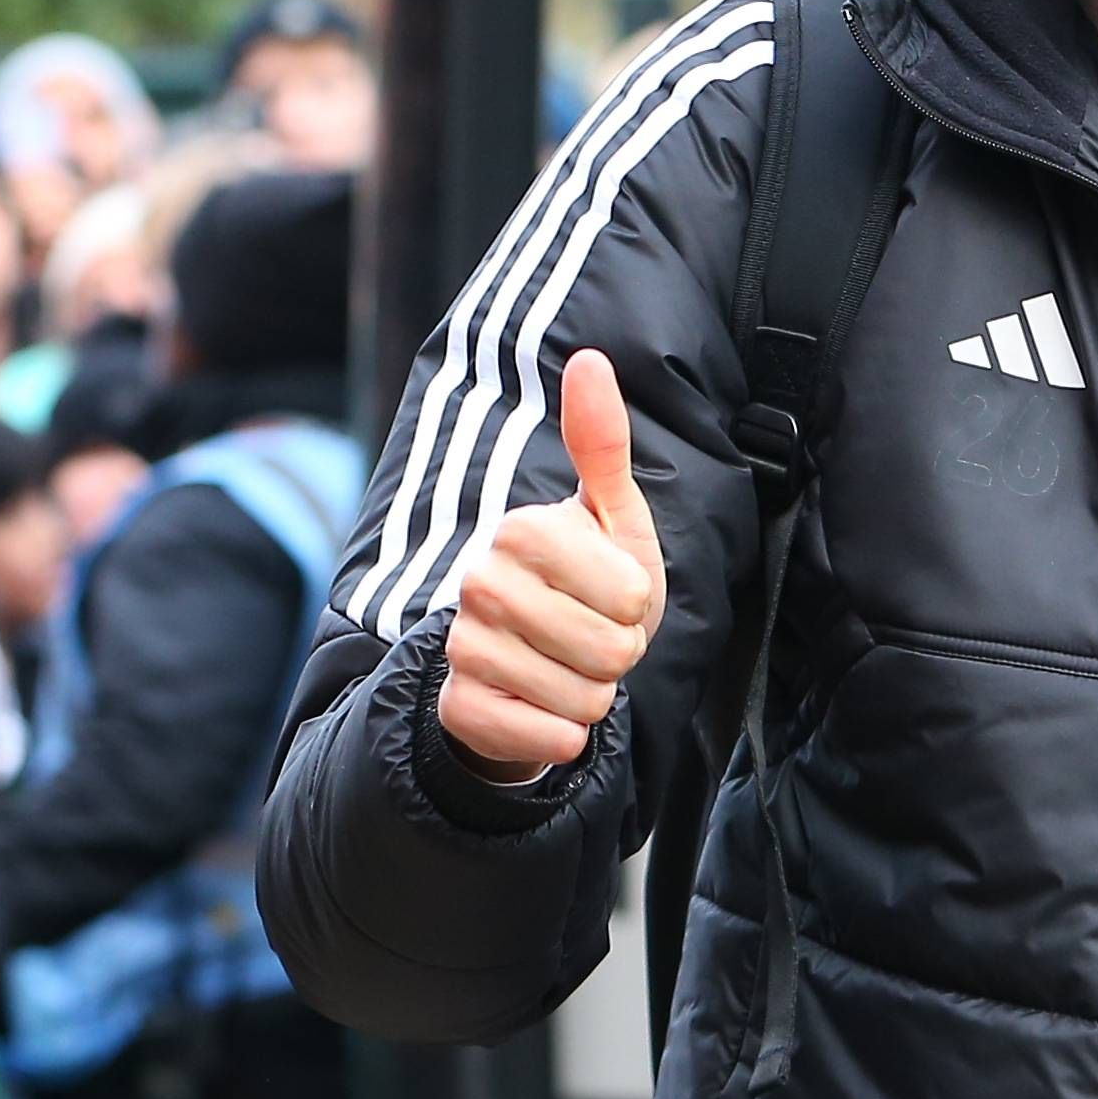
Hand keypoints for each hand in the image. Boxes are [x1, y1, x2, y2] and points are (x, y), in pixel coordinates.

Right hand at [435, 349, 661, 777]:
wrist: (531, 665)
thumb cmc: (588, 583)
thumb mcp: (611, 515)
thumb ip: (602, 442)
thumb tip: (592, 359)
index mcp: (522, 529)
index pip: (631, 594)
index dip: (637, 605)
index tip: (608, 595)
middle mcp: (481, 582)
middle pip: (612, 650)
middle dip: (619, 654)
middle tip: (590, 637)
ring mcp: (465, 645)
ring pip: (585, 699)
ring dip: (593, 694)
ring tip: (567, 667)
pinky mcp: (460, 706)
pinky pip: (551, 738)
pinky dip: (564, 734)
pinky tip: (542, 708)